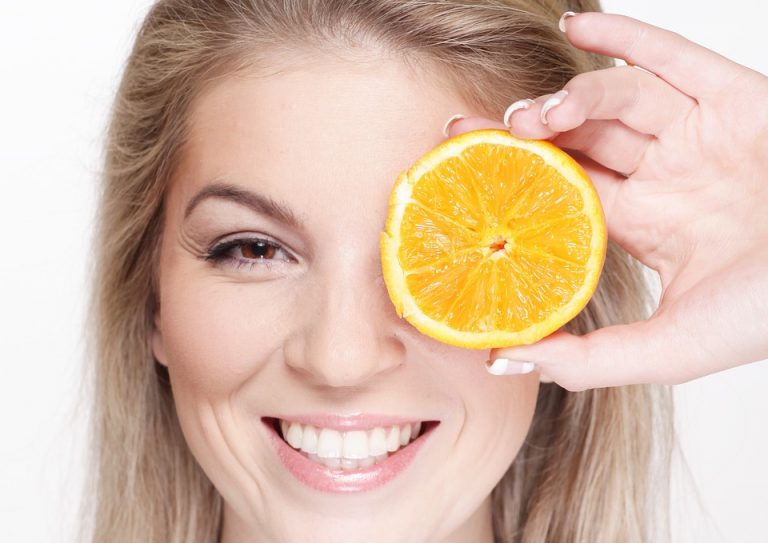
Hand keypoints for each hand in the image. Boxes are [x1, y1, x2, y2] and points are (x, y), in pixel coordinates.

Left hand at [446, 12, 767, 390]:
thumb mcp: (672, 347)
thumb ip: (590, 359)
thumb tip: (503, 360)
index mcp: (646, 224)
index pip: (561, 194)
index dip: (513, 182)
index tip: (462, 171)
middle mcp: (666, 175)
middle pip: (579, 142)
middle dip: (525, 133)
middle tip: (471, 131)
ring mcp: (699, 134)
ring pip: (619, 101)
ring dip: (570, 98)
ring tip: (534, 113)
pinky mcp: (738, 97)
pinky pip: (673, 57)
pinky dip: (626, 37)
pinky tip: (576, 27)